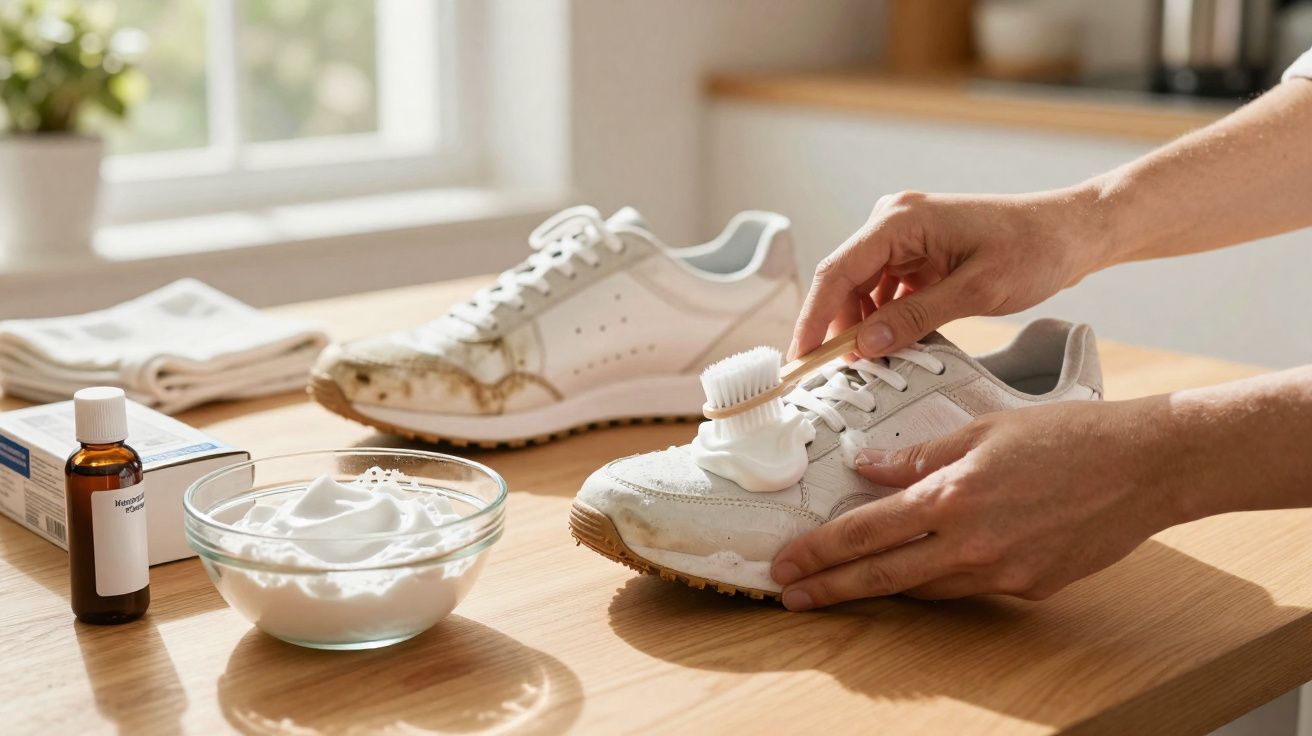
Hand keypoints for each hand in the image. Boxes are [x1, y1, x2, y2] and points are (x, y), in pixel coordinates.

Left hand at [770, 399, 1188, 608]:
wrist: (1145, 467)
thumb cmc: (1067, 436)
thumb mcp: (981, 430)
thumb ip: (918, 455)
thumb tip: (866, 464)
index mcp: (950, 498)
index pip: (864, 533)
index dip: (818, 551)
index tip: (786, 563)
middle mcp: (970, 545)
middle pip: (882, 576)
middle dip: (830, 587)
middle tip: (789, 594)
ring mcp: (1002, 573)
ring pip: (925, 588)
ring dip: (883, 586)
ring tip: (846, 583)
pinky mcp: (1030, 588)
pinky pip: (971, 587)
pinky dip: (943, 578)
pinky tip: (930, 567)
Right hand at [790, 189, 1106, 359]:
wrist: (1074, 232)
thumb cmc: (1034, 249)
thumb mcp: (976, 291)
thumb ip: (914, 318)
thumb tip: (862, 347)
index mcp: (900, 219)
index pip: (837, 273)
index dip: (813, 319)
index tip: (800, 360)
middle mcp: (893, 221)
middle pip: (845, 282)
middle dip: (839, 329)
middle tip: (839, 376)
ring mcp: (904, 236)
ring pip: (863, 290)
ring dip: (865, 327)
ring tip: (874, 365)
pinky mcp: (918, 253)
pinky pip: (887, 291)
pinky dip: (887, 320)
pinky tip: (897, 345)